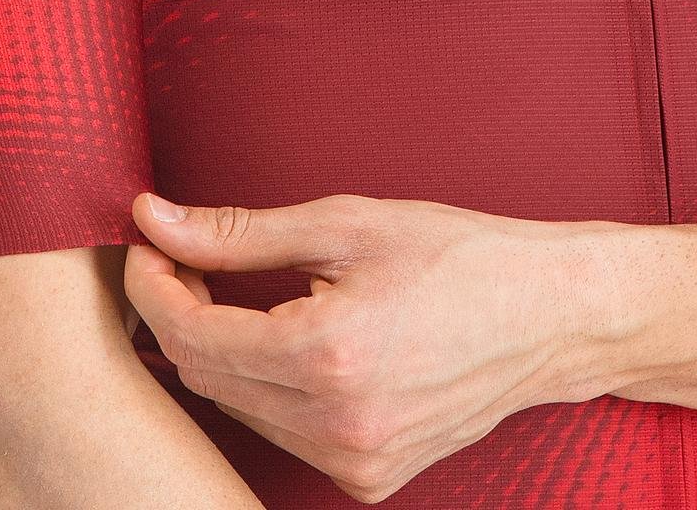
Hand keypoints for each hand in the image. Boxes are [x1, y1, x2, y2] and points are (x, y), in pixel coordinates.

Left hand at [124, 192, 613, 503]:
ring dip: (216, 349)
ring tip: (226, 291)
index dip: (153, 284)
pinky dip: (261, 385)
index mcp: (326, 357)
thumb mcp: (342, 225)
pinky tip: (277, 338)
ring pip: (236, 407)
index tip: (146, 242)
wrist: (549, 315)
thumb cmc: (455, 256)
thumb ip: (238, 232)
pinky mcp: (369, 476)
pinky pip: (280, 430)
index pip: (192, 334)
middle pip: (205, 375)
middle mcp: (336, 425)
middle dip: (177, 313)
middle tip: (180, 257)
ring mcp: (354, 462)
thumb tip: (156, 218)